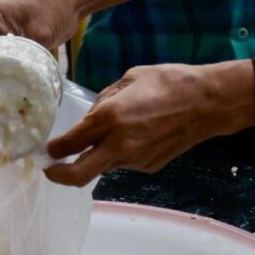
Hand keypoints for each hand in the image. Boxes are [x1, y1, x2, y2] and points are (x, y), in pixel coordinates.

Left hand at [42, 62, 254, 185]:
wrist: (208, 103)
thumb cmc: (169, 82)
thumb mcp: (129, 79)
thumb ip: (104, 101)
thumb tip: (90, 119)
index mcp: (110, 118)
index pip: (70, 142)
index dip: (53, 149)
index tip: (47, 149)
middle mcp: (118, 145)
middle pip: (78, 175)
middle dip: (58, 175)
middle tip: (50, 170)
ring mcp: (135, 160)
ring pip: (103, 165)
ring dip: (96, 155)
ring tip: (112, 133)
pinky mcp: (149, 167)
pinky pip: (124, 162)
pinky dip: (120, 152)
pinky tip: (137, 134)